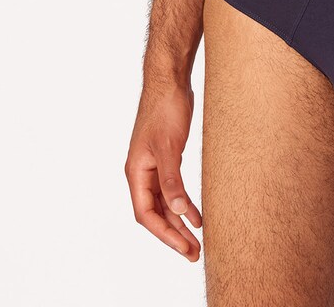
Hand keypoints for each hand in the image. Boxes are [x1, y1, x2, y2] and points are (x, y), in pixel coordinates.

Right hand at [125, 81, 202, 260]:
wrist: (170, 80)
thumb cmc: (165, 108)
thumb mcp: (170, 146)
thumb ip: (172, 180)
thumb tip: (177, 212)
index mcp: (136, 172)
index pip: (146, 214)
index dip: (165, 234)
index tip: (184, 247)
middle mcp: (141, 172)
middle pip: (156, 213)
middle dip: (174, 234)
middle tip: (194, 253)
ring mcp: (153, 165)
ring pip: (165, 203)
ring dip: (179, 221)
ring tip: (197, 241)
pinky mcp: (167, 158)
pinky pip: (173, 189)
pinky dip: (183, 203)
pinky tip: (196, 214)